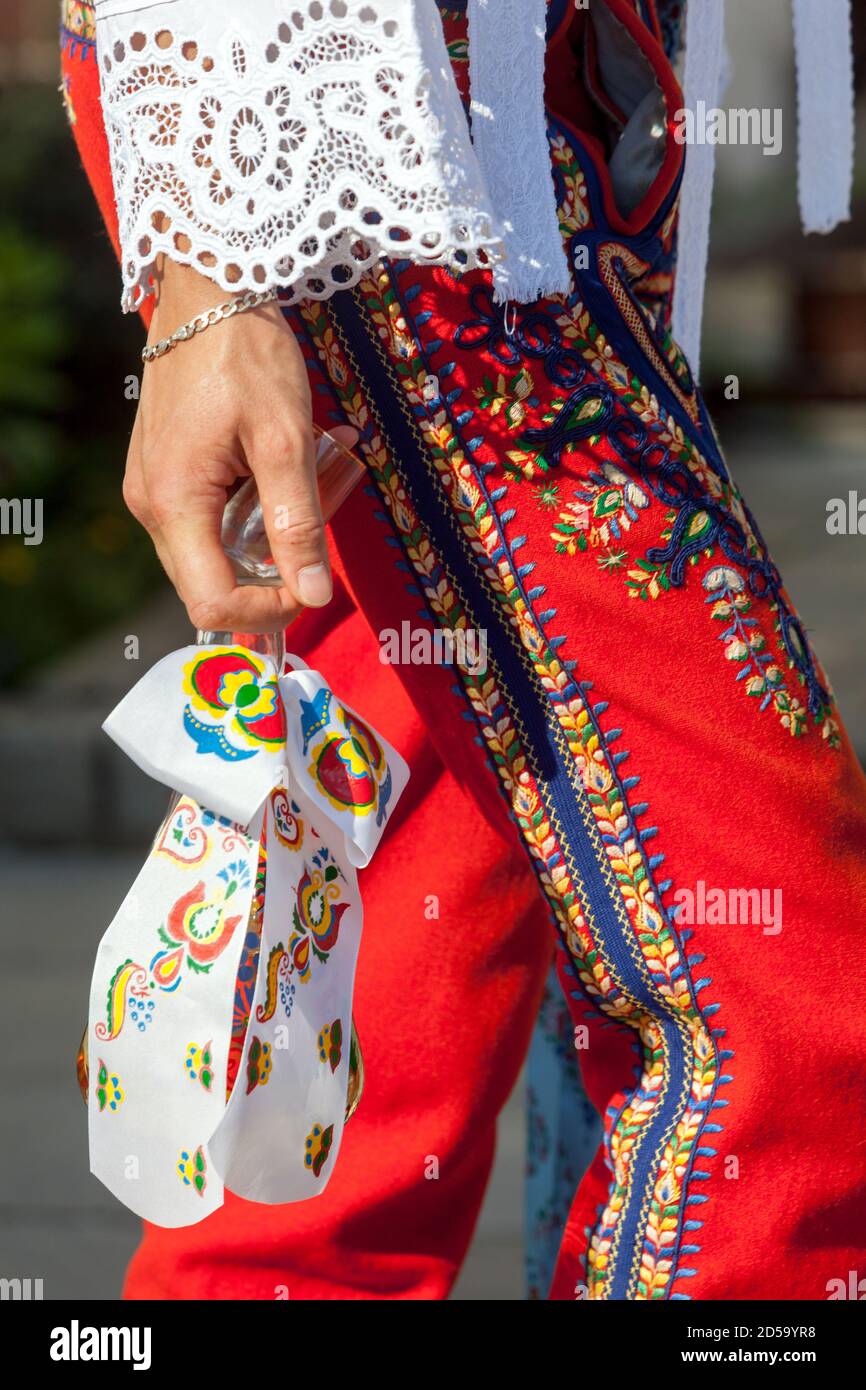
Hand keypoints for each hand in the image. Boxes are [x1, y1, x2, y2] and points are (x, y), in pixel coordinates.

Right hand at [124, 259, 336, 631]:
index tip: (313, 584)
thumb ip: (298, 525)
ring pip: (217, 550)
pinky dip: (256, 504)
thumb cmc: (245, 355)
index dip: (268, 611)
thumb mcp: (286, 441)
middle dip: (275, 569)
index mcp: (174, 504)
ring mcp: (153, 489)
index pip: (213, 603)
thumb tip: (315, 595)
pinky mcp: (166, 471)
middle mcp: (152, 506)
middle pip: (214, 583)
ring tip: (318, 471)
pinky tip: (290, 461)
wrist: (208, 290)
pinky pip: (212, 516)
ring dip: (272, 531)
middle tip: (323, 519)